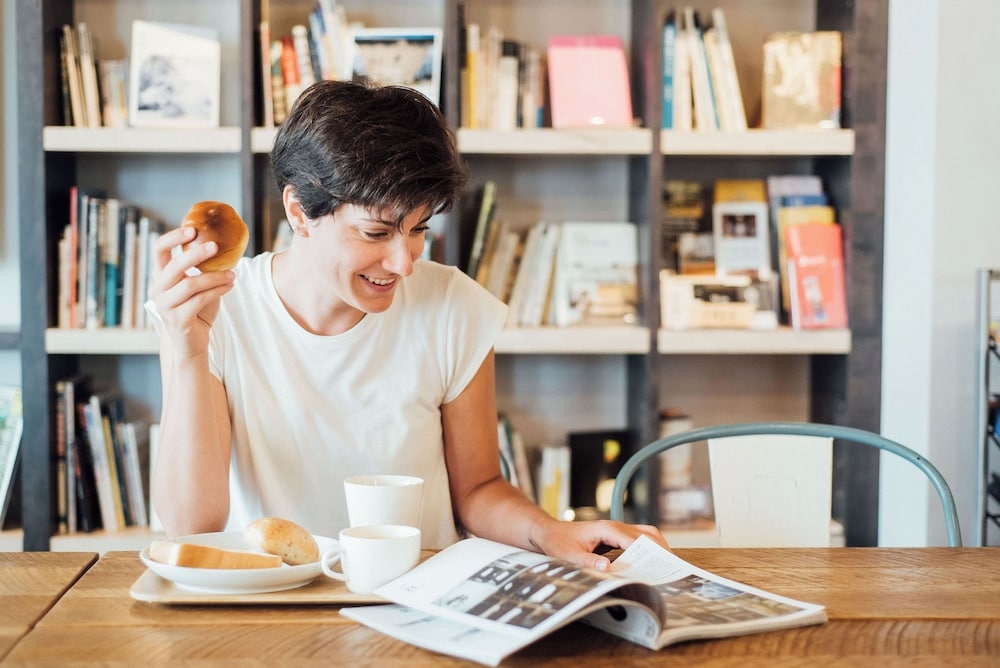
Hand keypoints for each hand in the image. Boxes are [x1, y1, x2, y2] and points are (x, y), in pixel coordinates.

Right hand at [148, 225, 235, 357]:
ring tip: (233, 274)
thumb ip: (201, 268)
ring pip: (190, 284)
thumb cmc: (197, 310)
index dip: (173, 237)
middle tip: (215, 246)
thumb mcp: (197, 286)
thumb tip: (221, 243)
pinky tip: (229, 286)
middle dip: (196, 254)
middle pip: (175, 266)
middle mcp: (158, 289)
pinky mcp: (177, 320)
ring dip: (215, 277)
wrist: (192, 343)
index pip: (159, 249)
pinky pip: (200, 300)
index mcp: (161, 276)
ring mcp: (165, 306)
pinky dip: (217, 291)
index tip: (193, 229)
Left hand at [529, 518, 669, 571]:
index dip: (650, 552)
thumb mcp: (569, 555)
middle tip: (673, 567)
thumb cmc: (558, 542)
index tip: (663, 565)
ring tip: (668, 567)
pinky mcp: (616, 536)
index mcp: (607, 529)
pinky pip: (639, 540)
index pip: (635, 540)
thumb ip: (587, 561)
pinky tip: (652, 564)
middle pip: (647, 534)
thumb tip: (607, 567)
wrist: (549, 533)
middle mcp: (615, 527)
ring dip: (658, 548)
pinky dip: (649, 550)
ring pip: (646, 535)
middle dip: (661, 549)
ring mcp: (617, 530)